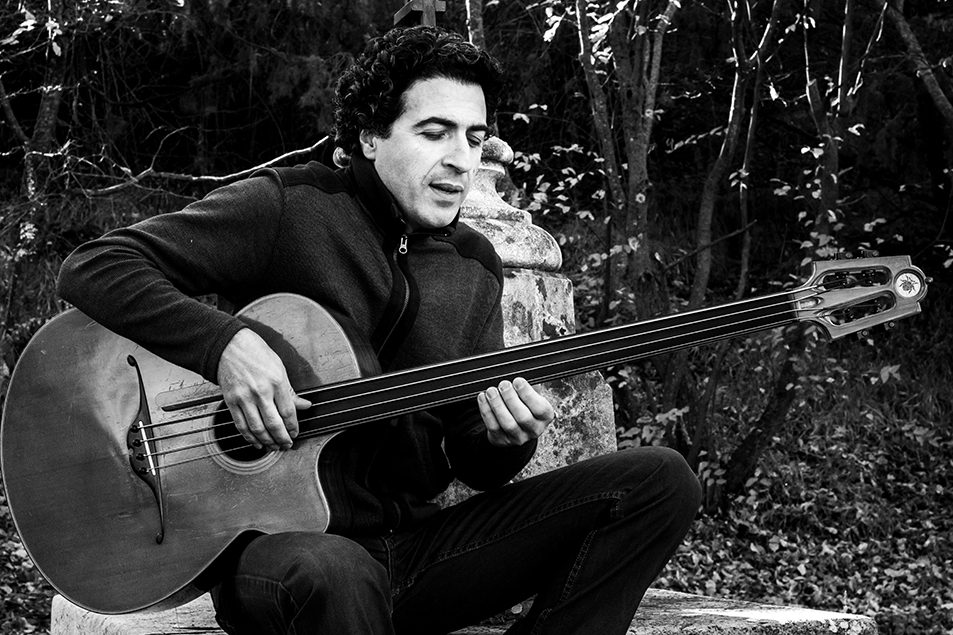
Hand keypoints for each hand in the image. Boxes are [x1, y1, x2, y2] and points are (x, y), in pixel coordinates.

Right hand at [216, 328, 310, 450]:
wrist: (230, 346)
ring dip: (267, 442)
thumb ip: (291, 391)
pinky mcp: (231, 402)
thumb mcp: (280, 368)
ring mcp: (244, 398)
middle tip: (287, 445)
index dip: (293, 427)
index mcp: (276, 382)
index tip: (295, 433)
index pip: (288, 412)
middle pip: (274, 424)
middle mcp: (260, 392)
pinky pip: (241, 425)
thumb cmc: (256, 354)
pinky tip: (257, 443)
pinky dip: (250, 438)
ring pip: (257, 428)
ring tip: (274, 447)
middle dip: (282, 439)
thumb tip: (305, 405)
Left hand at [478, 377, 555, 446]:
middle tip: (503, 385)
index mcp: (545, 417)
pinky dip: (486, 411)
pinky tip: (483, 398)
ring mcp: (518, 437)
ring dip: (497, 405)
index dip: (528, 394)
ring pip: (507, 423)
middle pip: (523, 417)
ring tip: (491, 391)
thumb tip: (531, 380)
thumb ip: (532, 389)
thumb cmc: (524, 407)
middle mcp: (534, 429)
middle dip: (511, 399)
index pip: (540, 408)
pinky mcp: (502, 440)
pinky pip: (493, 426)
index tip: (517, 381)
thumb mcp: (533, 397)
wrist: (514, 429)